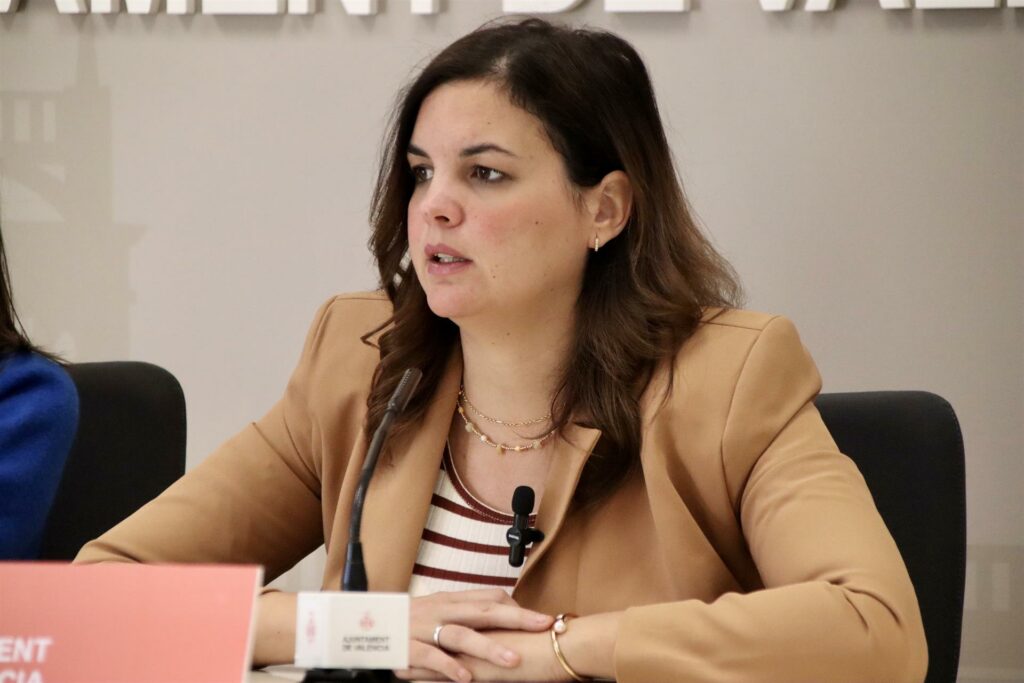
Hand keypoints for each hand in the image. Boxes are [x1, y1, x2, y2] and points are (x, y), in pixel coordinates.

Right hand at [394, 589, 553, 681]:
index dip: (517, 607)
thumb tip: (507, 610)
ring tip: (512, 660)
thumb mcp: (439, 610)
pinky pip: (431, 657)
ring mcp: (424, 628)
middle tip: (541, 626)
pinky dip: (449, 667)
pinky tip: (466, 678)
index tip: (543, 619)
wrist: (365, 624)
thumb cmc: (410, 620)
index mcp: (451, 600)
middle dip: (515, 618)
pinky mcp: (408, 648)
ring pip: (460, 634)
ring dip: (488, 647)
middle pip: (482, 610)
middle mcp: (441, 610)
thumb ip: (468, 612)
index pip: (489, 597)